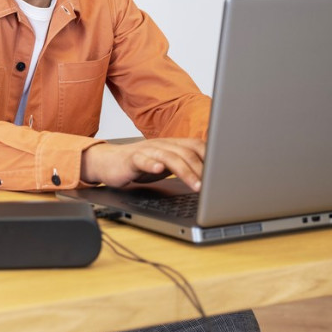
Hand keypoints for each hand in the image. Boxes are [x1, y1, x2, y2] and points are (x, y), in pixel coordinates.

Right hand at [80, 137, 205, 190]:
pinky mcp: (131, 159)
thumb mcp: (166, 165)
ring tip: (196, 185)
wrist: (108, 161)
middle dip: (201, 169)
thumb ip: (184, 165)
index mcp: (172, 145)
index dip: (211, 157)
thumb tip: (210, 175)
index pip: (197, 145)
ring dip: (185, 171)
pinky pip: (142, 159)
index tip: (223, 172)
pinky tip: (159, 170)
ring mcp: (146, 150)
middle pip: (186, 152)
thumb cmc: (139, 165)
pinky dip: (152, 164)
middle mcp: (161, 145)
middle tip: (212, 186)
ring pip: (169, 157)